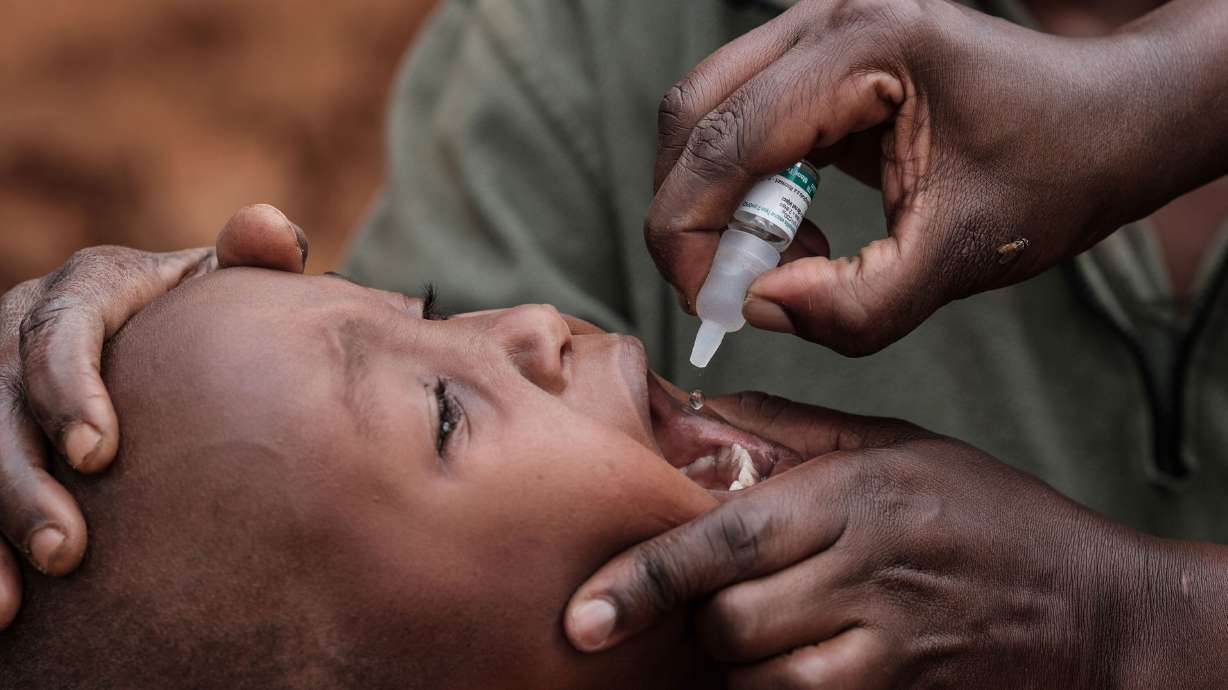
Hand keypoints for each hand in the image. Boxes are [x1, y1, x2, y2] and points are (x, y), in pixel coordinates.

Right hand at [0, 204, 306, 627]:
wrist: (179, 343)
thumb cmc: (211, 318)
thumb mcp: (226, 285)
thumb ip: (251, 257)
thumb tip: (266, 230)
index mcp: (88, 287)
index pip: (61, 330)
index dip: (68, 388)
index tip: (99, 453)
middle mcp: (24, 328)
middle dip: (22, 481)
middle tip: (68, 550)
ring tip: (15, 600)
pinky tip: (3, 611)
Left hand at [564, 392, 1185, 687]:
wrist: (1093, 609)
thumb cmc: (985, 514)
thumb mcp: (894, 444)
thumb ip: (788, 431)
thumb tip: (692, 412)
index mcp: (851, 496)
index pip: (721, 540)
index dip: (644, 578)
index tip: (583, 615)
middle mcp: (865, 573)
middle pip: (728, 621)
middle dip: (700, 621)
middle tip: (711, 602)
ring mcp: (888, 649)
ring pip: (759, 678)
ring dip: (739, 663)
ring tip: (764, 631)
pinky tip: (798, 663)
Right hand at [645, 0, 1227, 354]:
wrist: (1109, 121)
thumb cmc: (1054, 174)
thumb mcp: (962, 258)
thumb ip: (857, 304)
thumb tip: (758, 308)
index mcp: (864, 48)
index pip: (723, 143)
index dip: (690, 236)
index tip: (712, 307)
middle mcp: (827, 19)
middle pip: (693, 117)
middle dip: (691, 216)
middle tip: (733, 288)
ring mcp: (818, 28)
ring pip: (704, 114)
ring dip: (717, 200)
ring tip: (786, 257)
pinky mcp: (819, 57)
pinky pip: (739, 117)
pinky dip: (744, 185)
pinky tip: (801, 228)